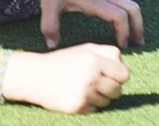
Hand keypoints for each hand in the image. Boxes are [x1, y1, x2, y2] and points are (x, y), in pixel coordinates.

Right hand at [3, 45, 129, 113]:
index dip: (118, 74)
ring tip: (84, 87)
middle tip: (95, 81)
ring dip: (100, 96)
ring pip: (108, 101)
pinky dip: (89, 104)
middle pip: (118, 90)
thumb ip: (106, 53)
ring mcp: (84, 94)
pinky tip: (76, 94)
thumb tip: (124, 67)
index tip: (109, 73)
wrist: (33, 75)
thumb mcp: (83, 49)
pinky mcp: (78, 107)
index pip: (124, 74)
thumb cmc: (62, 61)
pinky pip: (96, 109)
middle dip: (110, 87)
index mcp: (92, 60)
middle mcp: (90, 77)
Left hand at [39, 0, 142, 50]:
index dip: (124, 32)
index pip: (120, 17)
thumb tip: (52, 46)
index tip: (121, 45)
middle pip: (133, 9)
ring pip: (128, 3)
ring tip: (127, 35)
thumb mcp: (48, 3)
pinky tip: (112, 21)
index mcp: (95, 0)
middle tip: (137, 42)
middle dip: (138, 27)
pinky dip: (123, 12)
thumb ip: (49, 26)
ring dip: (131, 19)